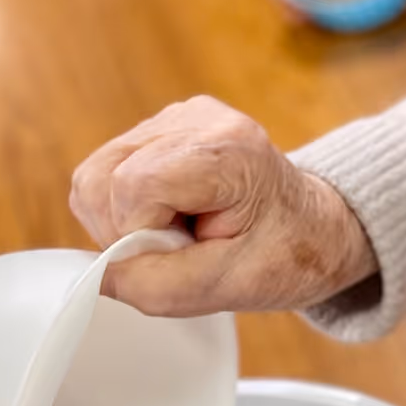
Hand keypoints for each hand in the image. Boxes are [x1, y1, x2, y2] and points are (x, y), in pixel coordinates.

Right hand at [68, 94, 375, 315]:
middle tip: (184, 245)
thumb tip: (92, 275)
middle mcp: (197, 118)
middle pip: (100, 177)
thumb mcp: (225, 289)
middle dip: (126, 228)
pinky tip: (173, 213)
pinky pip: (105, 171)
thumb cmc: (283, 255)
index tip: (185, 252)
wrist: (312, 227)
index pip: (131, 186)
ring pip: (94, 174)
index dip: (139, 233)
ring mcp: (175, 116)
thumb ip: (153, 285)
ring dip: (124, 219)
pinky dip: (128, 206)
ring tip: (181, 229)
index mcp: (227, 147)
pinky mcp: (159, 126)